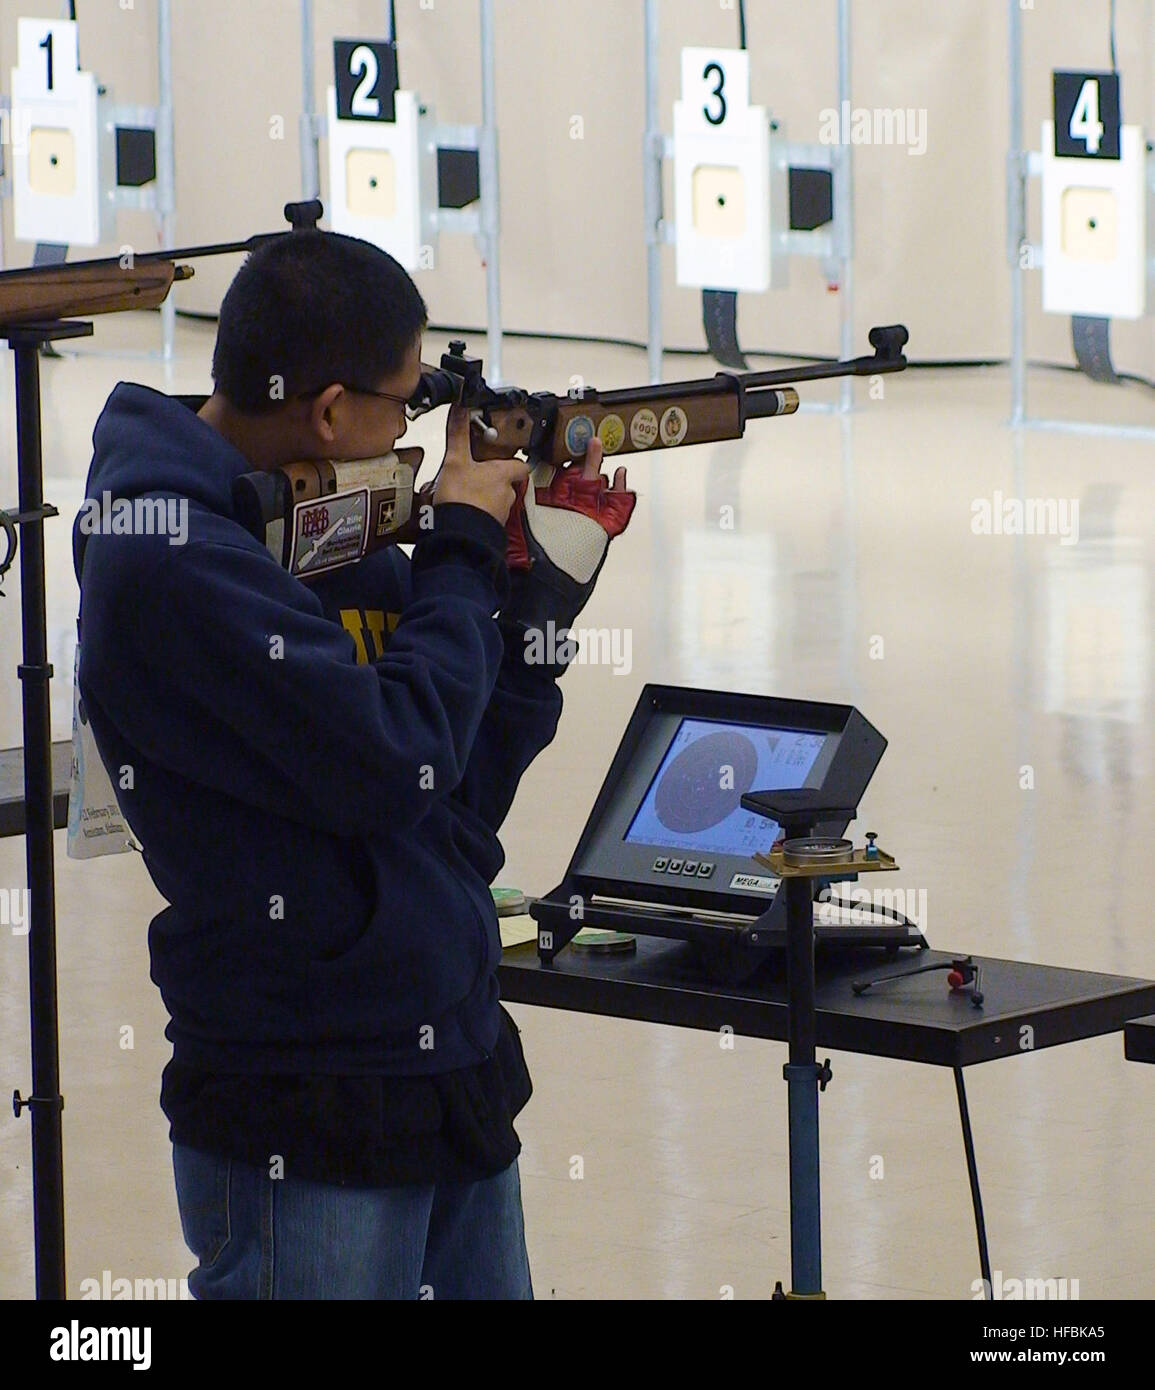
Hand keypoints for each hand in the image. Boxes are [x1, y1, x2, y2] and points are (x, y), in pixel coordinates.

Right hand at [432, 405, 529, 525]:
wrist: (459, 535)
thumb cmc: (462, 497)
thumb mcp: (455, 460)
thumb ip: (458, 434)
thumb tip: (460, 407)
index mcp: (503, 474)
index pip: (521, 465)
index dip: (515, 460)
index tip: (506, 456)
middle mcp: (507, 494)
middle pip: (506, 483)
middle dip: (492, 480)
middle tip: (474, 475)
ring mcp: (500, 514)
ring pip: (496, 501)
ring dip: (483, 498)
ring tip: (463, 495)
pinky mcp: (489, 529)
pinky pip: (486, 518)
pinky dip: (477, 514)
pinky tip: (462, 512)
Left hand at [506, 436, 635, 575]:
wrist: (543, 586)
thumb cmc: (527, 557)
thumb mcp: (517, 518)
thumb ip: (520, 494)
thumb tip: (518, 472)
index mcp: (548, 504)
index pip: (556, 474)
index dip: (560, 458)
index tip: (562, 441)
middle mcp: (569, 509)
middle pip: (580, 476)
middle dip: (584, 457)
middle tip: (586, 438)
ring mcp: (588, 518)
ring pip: (598, 488)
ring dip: (599, 468)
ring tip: (599, 446)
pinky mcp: (603, 530)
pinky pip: (618, 510)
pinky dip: (621, 494)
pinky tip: (621, 477)